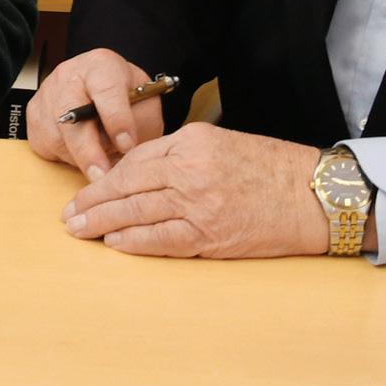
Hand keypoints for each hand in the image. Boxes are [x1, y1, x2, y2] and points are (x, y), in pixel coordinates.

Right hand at [26, 47, 165, 178]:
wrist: (102, 91)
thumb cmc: (126, 98)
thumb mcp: (146, 104)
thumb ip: (141, 123)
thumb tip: (126, 150)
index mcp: (101, 65)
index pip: (107, 91)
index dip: (117, 120)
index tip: (127, 145)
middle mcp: (68, 75)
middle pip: (71, 116)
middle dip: (89, 151)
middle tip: (103, 176)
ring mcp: (47, 94)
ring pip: (58, 136)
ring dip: (81, 158)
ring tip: (101, 160)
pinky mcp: (34, 115)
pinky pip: (46, 145)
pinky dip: (66, 157)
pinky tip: (83, 151)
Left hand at [61, 123, 330, 258]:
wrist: (316, 195)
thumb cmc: (273, 168)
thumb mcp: (223, 143)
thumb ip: (182, 155)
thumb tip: (141, 172)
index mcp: (192, 143)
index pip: (134, 160)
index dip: (106, 178)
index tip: (85, 189)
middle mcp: (191, 171)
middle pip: (127, 187)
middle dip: (93, 202)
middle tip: (69, 215)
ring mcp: (200, 206)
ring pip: (138, 214)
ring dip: (104, 224)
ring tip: (80, 231)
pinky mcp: (211, 236)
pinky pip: (162, 239)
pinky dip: (135, 242)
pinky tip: (116, 243)